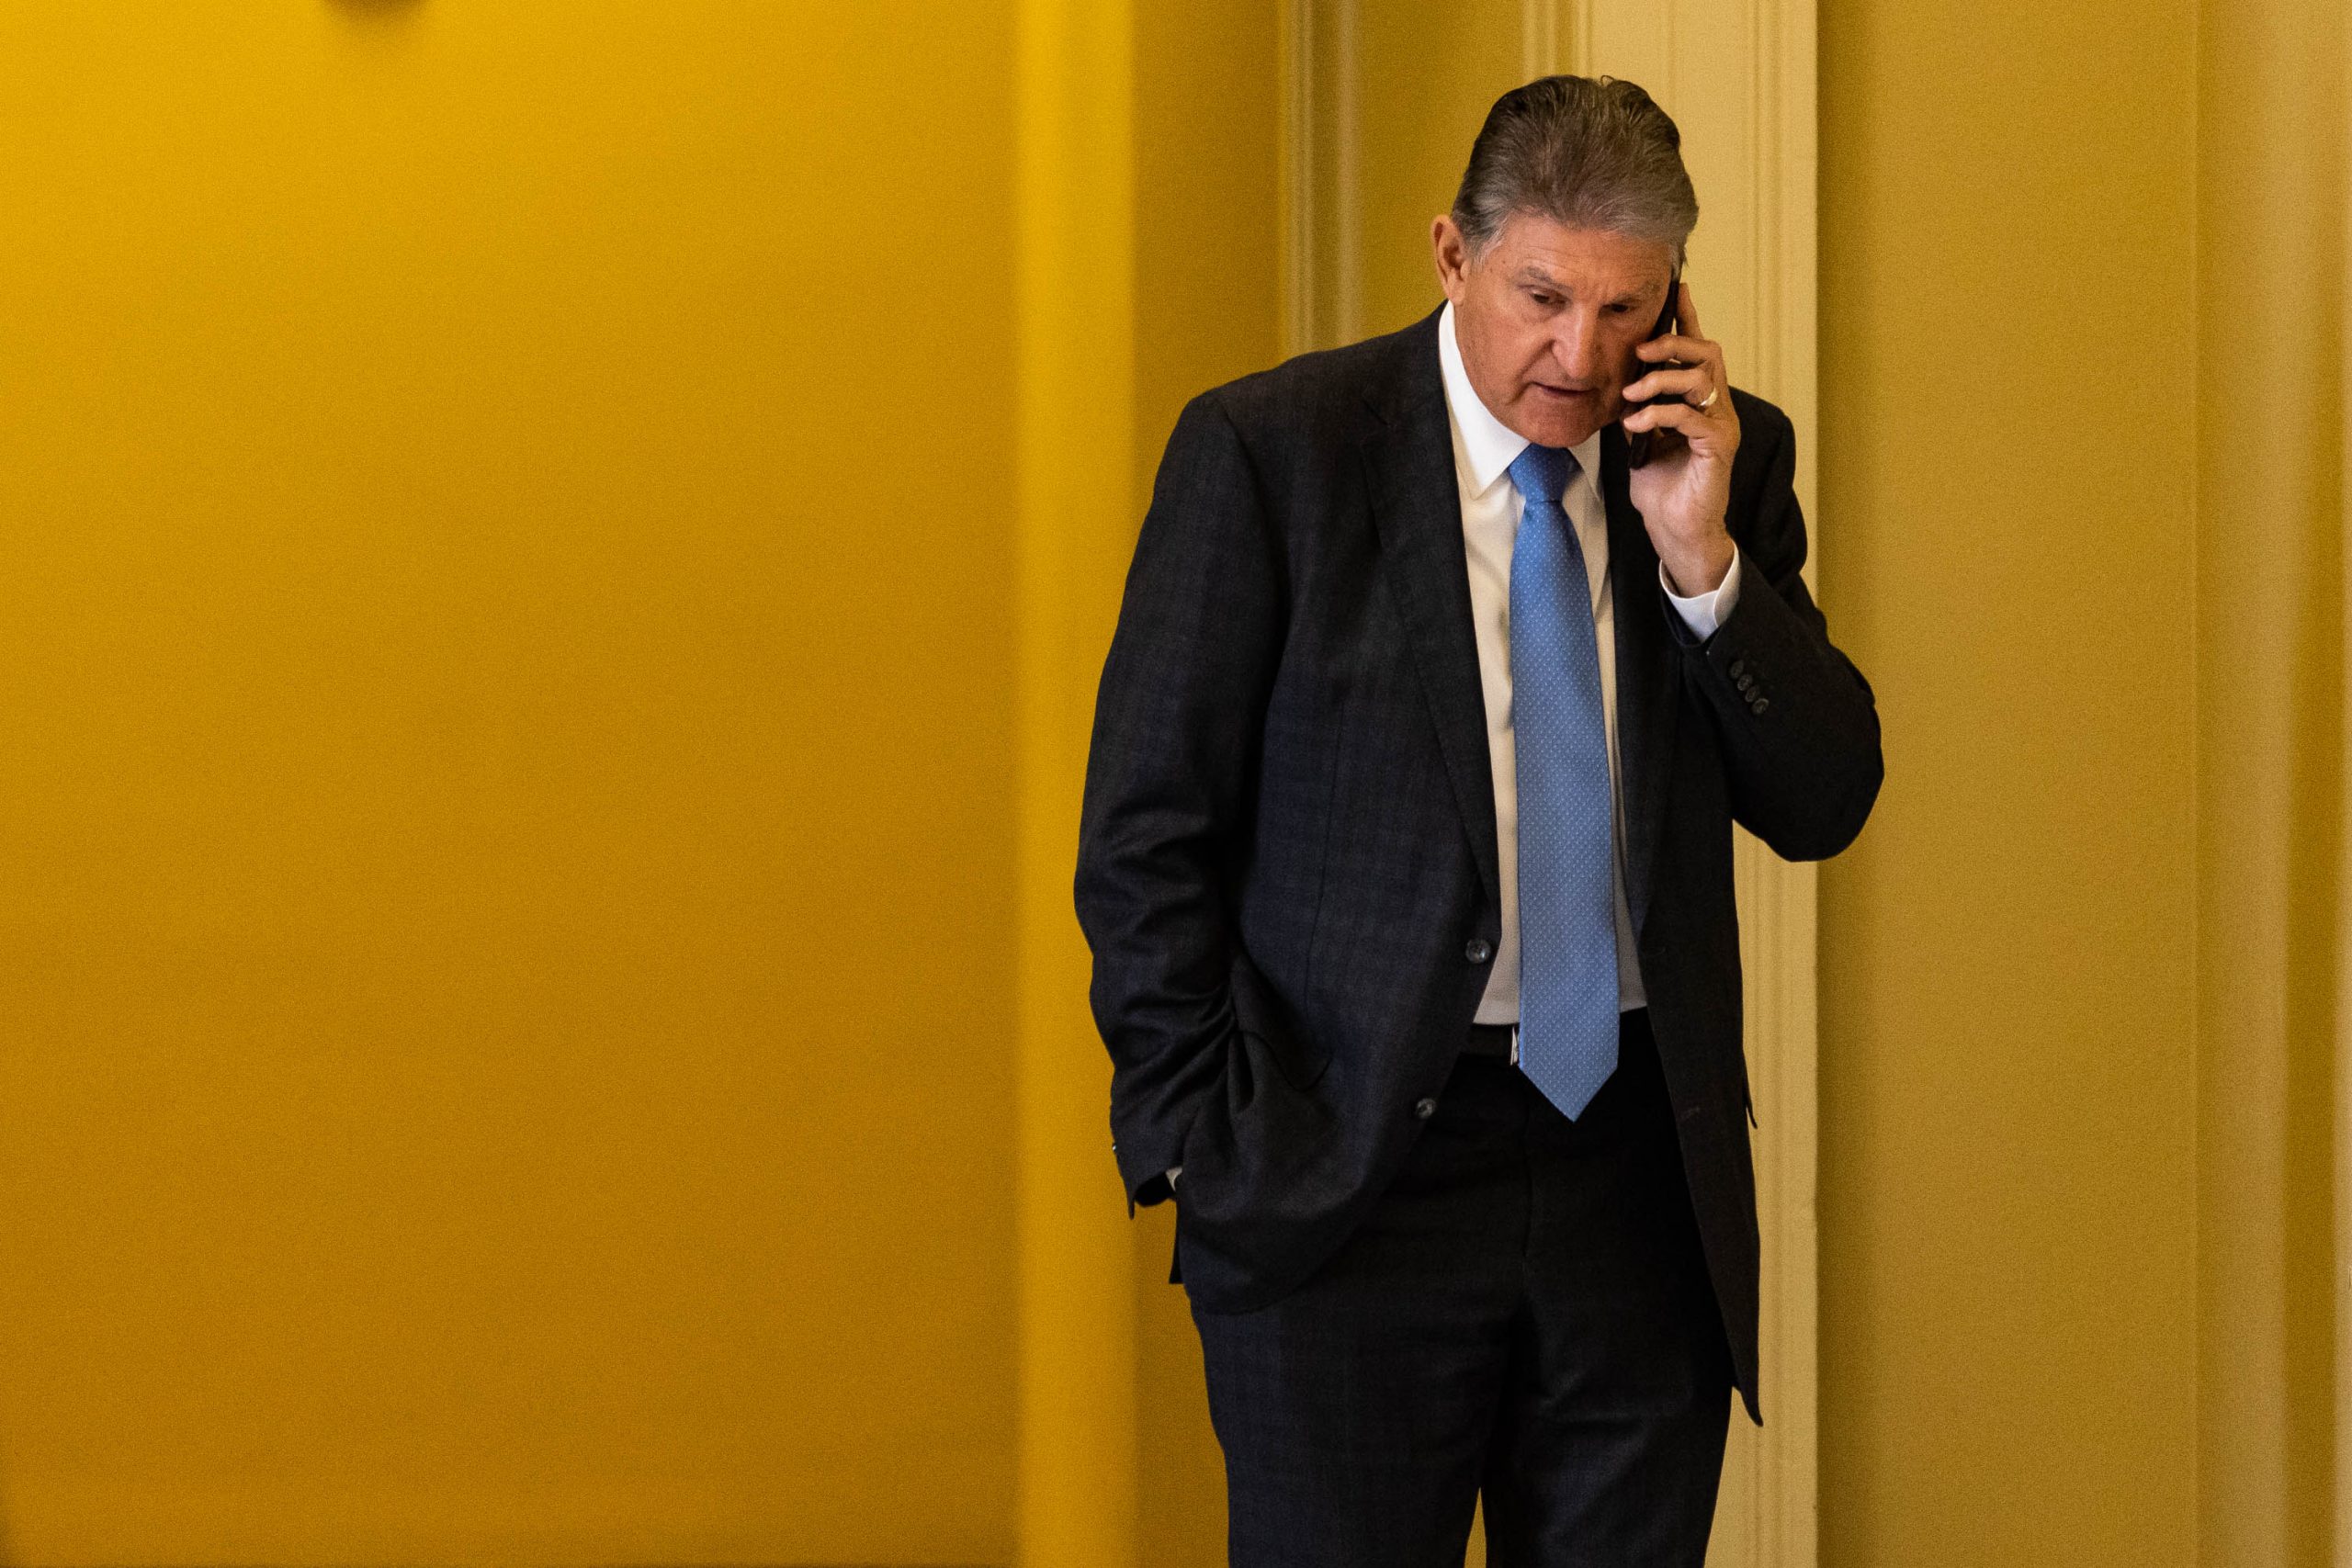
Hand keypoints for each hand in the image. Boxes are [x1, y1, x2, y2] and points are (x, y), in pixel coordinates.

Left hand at [1622, 282, 1739, 594]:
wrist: (1677, 530)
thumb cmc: (1661, 487)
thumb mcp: (1641, 438)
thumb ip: (1639, 407)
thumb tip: (1619, 381)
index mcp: (1699, 400)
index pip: (1697, 350)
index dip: (1687, 318)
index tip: (1675, 289)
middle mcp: (1716, 407)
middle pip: (1708, 352)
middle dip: (1673, 343)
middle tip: (1640, 351)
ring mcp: (1721, 425)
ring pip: (1702, 378)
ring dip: (1661, 379)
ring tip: (1631, 393)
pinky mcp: (1718, 448)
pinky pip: (1691, 416)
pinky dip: (1658, 414)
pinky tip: (1635, 425)